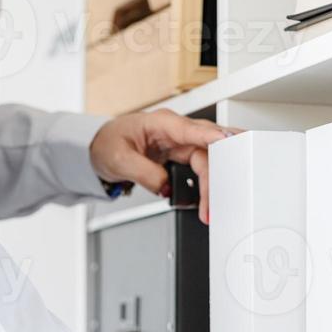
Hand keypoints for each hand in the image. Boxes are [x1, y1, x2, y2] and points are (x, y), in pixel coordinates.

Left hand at [90, 109, 234, 223]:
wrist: (100, 149)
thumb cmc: (108, 144)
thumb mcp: (119, 159)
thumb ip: (145, 174)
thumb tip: (166, 188)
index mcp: (162, 123)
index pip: (194, 130)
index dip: (214, 138)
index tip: (232, 144)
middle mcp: (176, 131)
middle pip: (207, 149)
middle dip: (215, 174)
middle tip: (213, 201)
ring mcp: (181, 143)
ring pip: (208, 161)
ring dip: (212, 184)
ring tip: (209, 209)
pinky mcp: (182, 156)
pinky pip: (202, 167)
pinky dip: (208, 184)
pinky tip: (212, 196)